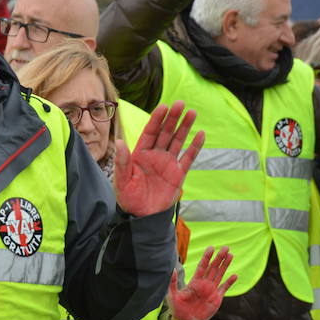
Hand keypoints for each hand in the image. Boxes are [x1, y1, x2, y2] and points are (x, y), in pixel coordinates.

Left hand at [114, 101, 204, 216]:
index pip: (150, 132)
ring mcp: (167, 163)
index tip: (163, 107)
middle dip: (172, 118)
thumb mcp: (122, 180)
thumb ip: (122, 162)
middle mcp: (155, 155)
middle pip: (165, 133)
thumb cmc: (128, 198)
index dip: (156, 119)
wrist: (142, 216)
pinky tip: (201, 134)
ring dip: (185, 127)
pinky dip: (195, 147)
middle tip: (180, 103)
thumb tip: (119, 142)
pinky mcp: (178, 174)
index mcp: (140, 154)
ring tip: (192, 113)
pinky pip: (188, 158)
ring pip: (178, 141)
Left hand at [167, 246, 236, 319]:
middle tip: (226, 248)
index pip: (202, 266)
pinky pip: (224, 288)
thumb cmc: (177, 309)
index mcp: (194, 282)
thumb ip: (172, 283)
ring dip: (225, 266)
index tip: (211, 248)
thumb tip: (171, 269)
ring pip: (219, 275)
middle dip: (219, 258)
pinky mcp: (216, 299)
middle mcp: (204, 284)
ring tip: (230, 255)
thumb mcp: (172, 295)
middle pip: (213, 268)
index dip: (207, 257)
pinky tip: (234, 275)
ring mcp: (211, 290)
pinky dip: (229, 282)